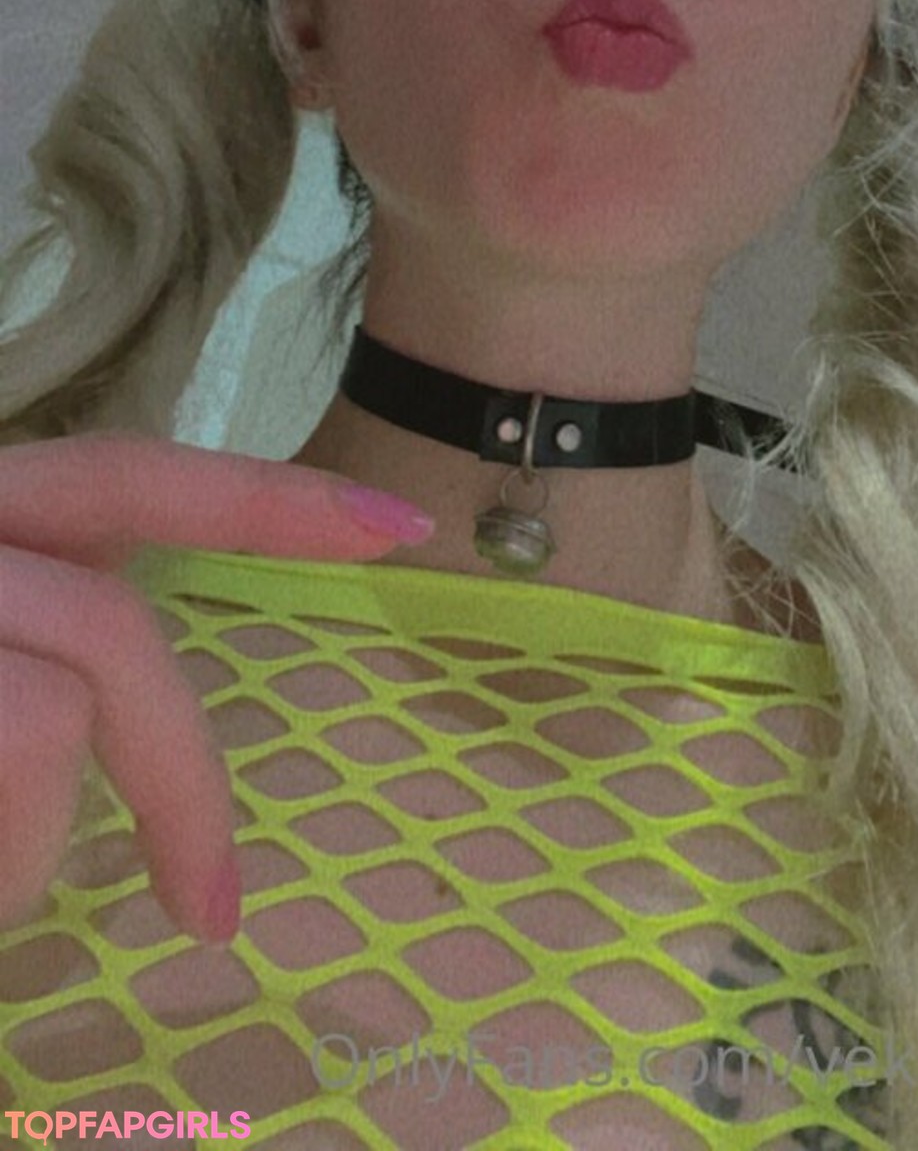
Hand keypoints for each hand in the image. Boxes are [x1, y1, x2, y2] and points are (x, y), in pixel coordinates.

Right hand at [0, 432, 434, 942]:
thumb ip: (34, 663)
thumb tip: (96, 733)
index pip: (120, 480)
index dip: (258, 497)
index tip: (402, 525)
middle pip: (111, 622)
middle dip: (180, 782)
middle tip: (213, 913)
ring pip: (60, 712)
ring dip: (33, 848)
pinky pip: (26, 751)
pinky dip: (5, 861)